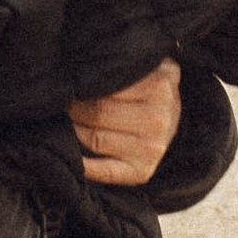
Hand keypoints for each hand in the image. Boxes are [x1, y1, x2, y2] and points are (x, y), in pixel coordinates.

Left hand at [67, 58, 181, 187]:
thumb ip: (120, 65)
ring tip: (66, 122)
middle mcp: (157, 120)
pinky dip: (85, 166)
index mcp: (158, 87)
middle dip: (74, 109)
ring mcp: (151, 148)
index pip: (104, 87)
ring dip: (74, 131)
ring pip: (95, 140)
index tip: (70, 85)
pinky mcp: (142, 171)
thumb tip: (78, 70)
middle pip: (97, 114)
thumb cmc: (149, 87)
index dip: (80, 87)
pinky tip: (73, 156)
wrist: (174, 117)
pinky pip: (106, 172)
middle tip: (63, 104)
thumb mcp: (144, 66)